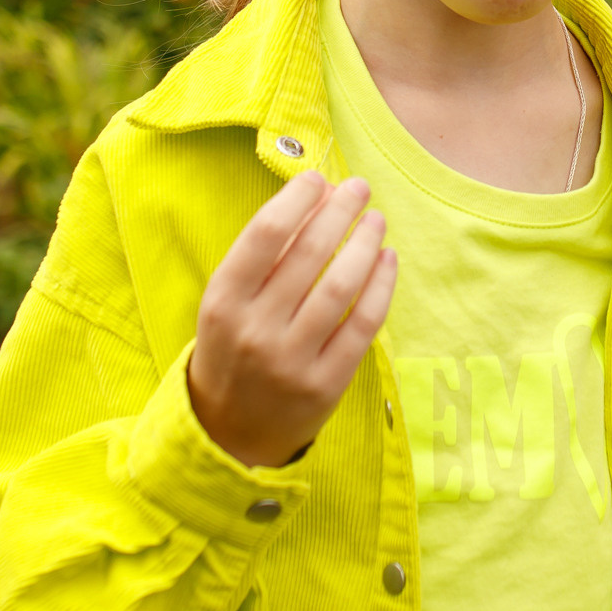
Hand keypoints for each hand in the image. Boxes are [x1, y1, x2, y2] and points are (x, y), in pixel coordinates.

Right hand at [188, 172, 398, 468]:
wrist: (229, 431)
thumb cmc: (234, 348)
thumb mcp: (229, 302)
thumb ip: (264, 257)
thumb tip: (318, 197)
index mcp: (223, 300)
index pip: (266, 234)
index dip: (299, 199)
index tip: (320, 179)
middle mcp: (256, 329)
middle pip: (310, 253)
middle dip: (340, 211)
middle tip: (360, 188)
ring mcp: (292, 359)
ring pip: (341, 286)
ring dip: (365, 243)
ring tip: (376, 220)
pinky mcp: (326, 383)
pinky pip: (363, 324)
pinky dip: (381, 286)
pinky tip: (387, 260)